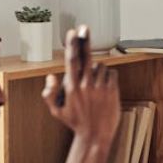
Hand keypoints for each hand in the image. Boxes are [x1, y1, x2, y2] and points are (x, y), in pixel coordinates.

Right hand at [44, 27, 121, 162]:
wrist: (96, 135)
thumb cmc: (75, 122)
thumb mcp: (56, 111)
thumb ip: (49, 94)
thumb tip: (51, 76)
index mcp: (71, 88)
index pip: (71, 61)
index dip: (72, 45)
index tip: (72, 32)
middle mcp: (86, 85)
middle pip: (86, 56)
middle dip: (84, 40)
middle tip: (84, 27)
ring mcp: (100, 87)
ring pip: (100, 66)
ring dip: (96, 70)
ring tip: (93, 86)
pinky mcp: (113, 90)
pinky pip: (111, 74)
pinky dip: (108, 77)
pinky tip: (103, 88)